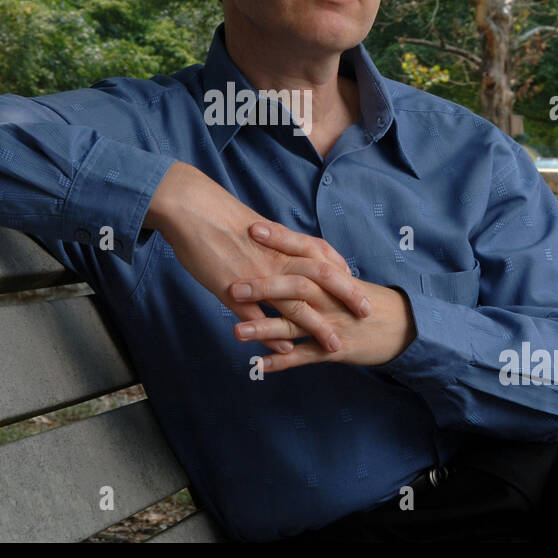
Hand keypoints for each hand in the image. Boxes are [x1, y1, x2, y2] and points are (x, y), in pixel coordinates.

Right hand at [144, 163, 371, 354]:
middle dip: (347, 297)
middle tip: (367, 314)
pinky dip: (274, 334)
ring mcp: (255, 275)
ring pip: (295, 302)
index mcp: (282, 241)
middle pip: (321, 278)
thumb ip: (276, 244)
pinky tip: (286, 350)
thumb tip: (290, 254)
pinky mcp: (231, 289)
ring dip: (318, 326)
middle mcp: (275, 258)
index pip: (323, 258)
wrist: (190, 207)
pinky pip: (258, 317)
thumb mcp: (256, 228)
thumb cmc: (220, 215)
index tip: (360, 289)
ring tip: (334, 345)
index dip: (344, 275)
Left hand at [229, 223, 415, 371]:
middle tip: (234, 285)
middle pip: (297, 287)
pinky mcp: (335, 349)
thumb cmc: (363, 299)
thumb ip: (314, 263)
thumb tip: (283, 243)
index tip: (252, 229)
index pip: (304, 250)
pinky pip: (305, 356)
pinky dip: (283, 361)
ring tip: (236, 332)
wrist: (402, 326)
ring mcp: (332, 323)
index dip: (279, 240)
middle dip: (264, 287)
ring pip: (295, 325)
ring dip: (265, 328)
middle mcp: (330, 297)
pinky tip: (259, 365)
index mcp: (331, 274)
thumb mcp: (341, 276)